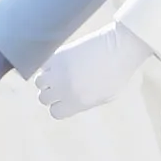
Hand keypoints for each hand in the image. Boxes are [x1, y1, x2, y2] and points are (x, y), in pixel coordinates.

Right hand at [35, 20, 160, 118]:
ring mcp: (59, 72)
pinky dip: (48, 65)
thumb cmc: (118, 73)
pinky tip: (59, 63)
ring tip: (58, 74)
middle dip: (51, 94)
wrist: (121, 48)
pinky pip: (43, 65)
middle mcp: (65, 89)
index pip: (55, 113)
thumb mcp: (105, 95)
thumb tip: (69, 102)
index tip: (65, 100)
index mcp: (77, 102)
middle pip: (43, 98)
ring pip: (39, 82)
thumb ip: (85, 102)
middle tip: (61, 86)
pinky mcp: (58, 55)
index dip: (60, 107)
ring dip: (47, 79)